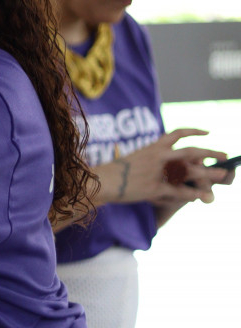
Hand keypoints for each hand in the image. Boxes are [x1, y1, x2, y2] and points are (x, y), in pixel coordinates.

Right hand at [96, 128, 226, 207]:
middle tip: (225, 155)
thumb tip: (165, 161)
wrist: (102, 180)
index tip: (208, 133)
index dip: (194, 132)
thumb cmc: (116, 171)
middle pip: (191, 151)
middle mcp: (158, 157)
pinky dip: (192, 193)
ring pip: (190, 171)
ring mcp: (158, 173)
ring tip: (223, 175)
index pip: (178, 134)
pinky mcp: (155, 188)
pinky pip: (178, 191)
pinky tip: (202, 195)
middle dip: (211, 152)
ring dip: (208, 173)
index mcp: (153, 148)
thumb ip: (153, 158)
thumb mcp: (136, 158)